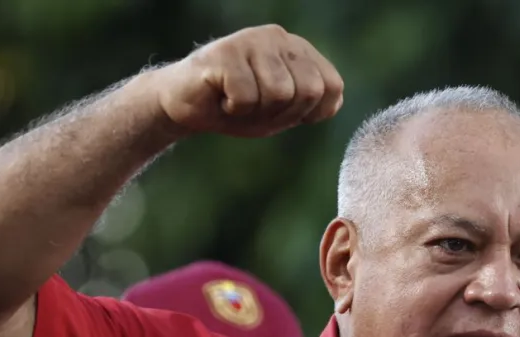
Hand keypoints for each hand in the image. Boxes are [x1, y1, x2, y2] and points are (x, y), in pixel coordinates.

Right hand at [154, 25, 342, 137]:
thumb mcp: (282, 111)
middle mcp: (279, 38)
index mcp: (298, 50)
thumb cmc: (235, 108)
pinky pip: (246, 97)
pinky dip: (232, 109)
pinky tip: (220, 97)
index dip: (309, 113)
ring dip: (255, 112)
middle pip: (308, 91)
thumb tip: (335, 99)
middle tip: (255, 108)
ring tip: (236, 102)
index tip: (282, 114)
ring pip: (279, 94)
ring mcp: (252, 40)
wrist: (184, 104)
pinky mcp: (226, 52)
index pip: (332, 87)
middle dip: (282, 114)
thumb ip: (312, 104)